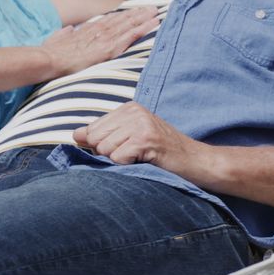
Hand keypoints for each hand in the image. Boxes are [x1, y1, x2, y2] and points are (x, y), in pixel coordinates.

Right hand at [41, 6, 159, 75]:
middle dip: (137, 13)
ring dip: (143, 18)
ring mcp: (104, 38)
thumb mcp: (56, 39)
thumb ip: (64, 34)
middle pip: (121, 20)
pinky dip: (143, 29)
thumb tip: (69, 29)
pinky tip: (153, 25)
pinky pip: (130, 37)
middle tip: (151, 7)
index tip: (132, 11)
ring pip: (129, 25)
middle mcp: (98, 31)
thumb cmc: (50, 53)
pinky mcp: (109, 48)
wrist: (49, 59)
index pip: (109, 20)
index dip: (122, 15)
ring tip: (156, 12)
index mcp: (87, 30)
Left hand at [71, 102, 203, 170]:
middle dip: (109, 154)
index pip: (93, 129)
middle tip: (134, 155)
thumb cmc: (164, 153)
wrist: (198, 161)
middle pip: (96, 139)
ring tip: (141, 158)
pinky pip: (117, 159)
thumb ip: (104, 134)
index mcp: (128, 108)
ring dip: (120, 161)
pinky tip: (146, 162)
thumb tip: (75, 134)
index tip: (127, 149)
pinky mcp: (145, 139)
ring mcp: (140, 123)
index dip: (104, 146)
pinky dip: (128, 167)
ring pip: (105, 150)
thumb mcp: (131, 138)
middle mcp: (133, 111)